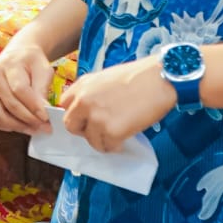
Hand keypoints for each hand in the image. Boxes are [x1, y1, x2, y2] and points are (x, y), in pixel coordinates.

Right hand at [0, 38, 54, 134]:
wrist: (17, 54)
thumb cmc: (31, 62)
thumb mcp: (43, 69)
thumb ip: (42, 89)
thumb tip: (43, 112)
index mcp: (9, 65)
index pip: (20, 90)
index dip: (34, 107)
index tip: (47, 118)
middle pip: (9, 104)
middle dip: (28, 119)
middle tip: (44, 128)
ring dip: (15, 126)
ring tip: (32, 129)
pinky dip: (1, 125)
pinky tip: (16, 126)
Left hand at [59, 54, 176, 152]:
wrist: (159, 79)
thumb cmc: (139, 76)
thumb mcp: (106, 78)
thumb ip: (92, 93)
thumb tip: (90, 110)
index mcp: (82, 85)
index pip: (64, 105)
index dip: (76, 114)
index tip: (86, 119)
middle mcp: (84, 101)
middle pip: (71, 126)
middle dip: (84, 130)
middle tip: (101, 129)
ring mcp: (96, 117)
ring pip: (90, 140)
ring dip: (103, 140)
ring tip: (119, 132)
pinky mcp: (111, 131)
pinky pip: (107, 147)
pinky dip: (116, 145)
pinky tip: (126, 136)